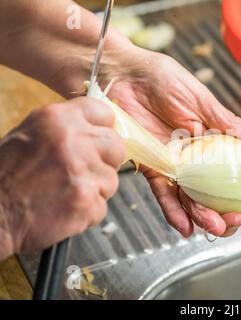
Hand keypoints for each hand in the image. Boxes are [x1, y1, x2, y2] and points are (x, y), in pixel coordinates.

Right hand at [0, 97, 124, 257]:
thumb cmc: (5, 176)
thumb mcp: (30, 135)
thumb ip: (65, 129)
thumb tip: (96, 130)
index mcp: (57, 119)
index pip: (104, 112)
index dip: (104, 129)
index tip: (98, 140)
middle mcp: (73, 141)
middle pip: (116, 146)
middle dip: (106, 160)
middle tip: (85, 172)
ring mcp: (82, 172)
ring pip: (111, 178)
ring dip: (95, 189)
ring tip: (66, 193)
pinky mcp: (86, 201)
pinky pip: (102, 205)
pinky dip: (87, 212)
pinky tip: (65, 209)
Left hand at [103, 47, 240, 237]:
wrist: (128, 76)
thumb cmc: (166, 81)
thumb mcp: (202, 101)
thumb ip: (227, 123)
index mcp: (215, 143)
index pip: (239, 176)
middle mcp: (197, 159)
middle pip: (217, 196)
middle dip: (229, 214)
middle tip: (236, 220)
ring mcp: (175, 166)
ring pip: (192, 200)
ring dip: (204, 217)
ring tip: (215, 227)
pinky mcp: (151, 168)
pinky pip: (163, 194)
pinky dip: (173, 211)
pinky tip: (186, 227)